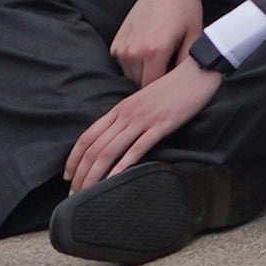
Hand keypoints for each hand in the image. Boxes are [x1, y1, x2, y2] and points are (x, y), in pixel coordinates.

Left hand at [61, 56, 221, 191]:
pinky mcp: (161, 125)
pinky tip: (114, 180)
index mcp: (120, 108)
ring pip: (109, 151)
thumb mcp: (144, 101)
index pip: (87, 136)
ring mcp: (142, 120)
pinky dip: (122, 166)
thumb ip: (129, 116)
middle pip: (94, 148)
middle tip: (74, 194)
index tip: (68, 176)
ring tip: (88, 193)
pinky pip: (136, 149)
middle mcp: (126, 114)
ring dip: (95, 175)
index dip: (74, 158)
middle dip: (81, 174)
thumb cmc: (173, 87)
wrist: (197, 71)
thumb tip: (118, 136)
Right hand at [112, 0, 211, 87]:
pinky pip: (124, 65)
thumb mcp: (195, 36)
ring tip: (160, 59)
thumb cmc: (185, 9)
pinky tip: (149, 51)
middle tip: (169, 70)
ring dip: (143, 73)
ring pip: (131, 76)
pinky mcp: (115, 44)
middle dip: (155, 81)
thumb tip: (185, 83)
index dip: (164, 89)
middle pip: (141, 84)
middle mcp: (133, 51)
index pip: (153, 87)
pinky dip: (135, 64)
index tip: (173, 86)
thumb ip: (187, 64)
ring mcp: (121, 48)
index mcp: (154, 51)